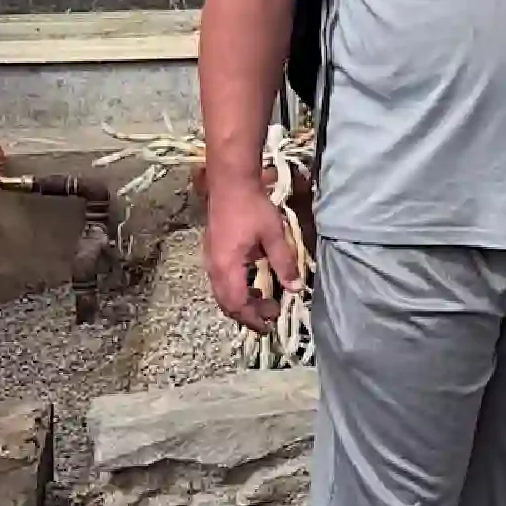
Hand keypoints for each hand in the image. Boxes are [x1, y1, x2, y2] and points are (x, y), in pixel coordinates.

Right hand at [204, 174, 301, 332]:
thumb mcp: (274, 235)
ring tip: (264, 299)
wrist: (230, 182)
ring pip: (222, 292)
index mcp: (227, 267)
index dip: (253, 318)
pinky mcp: (212, 251)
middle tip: (272, 314)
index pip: (236, 304)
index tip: (271, 322)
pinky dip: (236, 288)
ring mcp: (210, 259)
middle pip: (226, 303)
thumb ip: (284, 263)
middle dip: (247, 313)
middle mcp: (214, 267)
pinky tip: (253, 281)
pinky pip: (221, 280)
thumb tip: (295, 288)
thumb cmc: (252, 207)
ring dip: (242, 301)